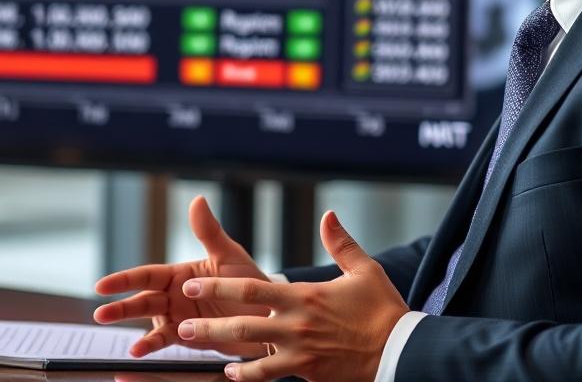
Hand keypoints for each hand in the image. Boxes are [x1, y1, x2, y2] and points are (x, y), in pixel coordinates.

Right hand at [93, 195, 270, 357]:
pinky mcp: (188, 337)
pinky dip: (151, 344)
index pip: (146, 275)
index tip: (102, 285)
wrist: (268, 312)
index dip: (123, 280)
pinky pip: (165, 340)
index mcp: (180, 273)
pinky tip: (138, 350)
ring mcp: (179, 317)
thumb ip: (209, 231)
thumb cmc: (248, 280)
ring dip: (130, 327)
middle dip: (120, 307)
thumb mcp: (228, 254)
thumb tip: (197, 200)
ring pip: (148, 321)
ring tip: (114, 334)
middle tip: (99, 313)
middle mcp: (174, 295)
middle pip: (141, 300)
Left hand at [178, 210, 408, 381]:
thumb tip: (329, 215)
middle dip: (208, 326)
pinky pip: (270, 376)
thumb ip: (341, 242)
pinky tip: (233, 374)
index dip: (219, 286)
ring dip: (220, 351)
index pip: (252, 289)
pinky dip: (249, 376)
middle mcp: (296, 325)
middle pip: (243, 324)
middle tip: (181, 324)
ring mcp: (300, 352)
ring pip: (251, 353)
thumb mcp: (364, 269)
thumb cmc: (382, 309)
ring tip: (195, 348)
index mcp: (305, 296)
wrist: (400, 350)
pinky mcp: (308, 373)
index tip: (194, 281)